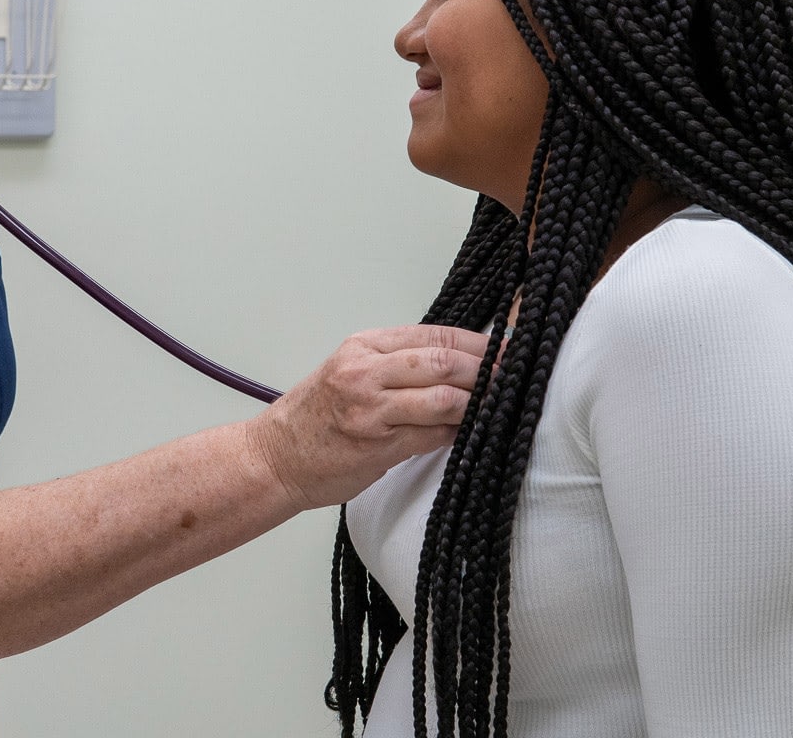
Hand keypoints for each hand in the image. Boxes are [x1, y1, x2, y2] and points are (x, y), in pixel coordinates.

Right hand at [244, 325, 486, 509]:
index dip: (480, 343)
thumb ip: (397, 363)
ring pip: (444, 397)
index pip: (435, 335)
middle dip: (489, 369)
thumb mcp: (351, 372)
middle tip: (518, 377)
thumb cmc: (315, 419)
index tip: (510, 350)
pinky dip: (457, 432)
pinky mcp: (377, 445)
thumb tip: (462, 363)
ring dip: (478, 402)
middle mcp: (366, 371)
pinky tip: (471, 433)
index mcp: (363, 346)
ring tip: (501, 406)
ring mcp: (370, 409)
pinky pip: (433, 434)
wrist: (274, 458)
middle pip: (444, 361)